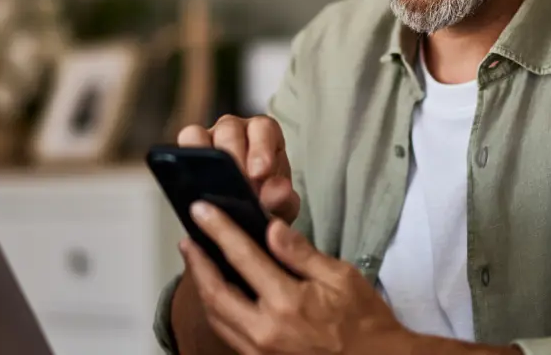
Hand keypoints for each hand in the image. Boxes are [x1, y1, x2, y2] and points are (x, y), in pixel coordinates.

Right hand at [179, 115, 300, 223]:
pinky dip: (184, 165)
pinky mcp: (189, 153)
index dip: (261, 147)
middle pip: (229, 129)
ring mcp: (209, 138)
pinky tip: (194, 189)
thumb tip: (276, 191)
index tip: (260, 173)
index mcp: (264, 134)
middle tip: (237, 185)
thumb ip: (282, 199)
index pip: (263, 128)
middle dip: (233, 157)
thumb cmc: (268, 203)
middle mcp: (236, 130)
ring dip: (204, 158)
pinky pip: (180, 150)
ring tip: (213, 188)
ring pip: (198, 134)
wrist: (249, 219)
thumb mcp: (281, 206)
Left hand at [181, 201, 405, 354]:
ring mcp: (260, 351)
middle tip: (188, 239)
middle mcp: (266, 330)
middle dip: (197, 263)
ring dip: (203, 288)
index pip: (243, 257)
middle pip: (216, 292)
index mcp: (287, 303)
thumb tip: (271, 228)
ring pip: (217, 317)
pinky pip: (229, 334)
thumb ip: (301, 254)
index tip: (201, 210)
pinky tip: (218, 295)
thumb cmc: (363, 320)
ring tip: (197, 263)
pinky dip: (218, 311)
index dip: (218, 230)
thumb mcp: (341, 277)